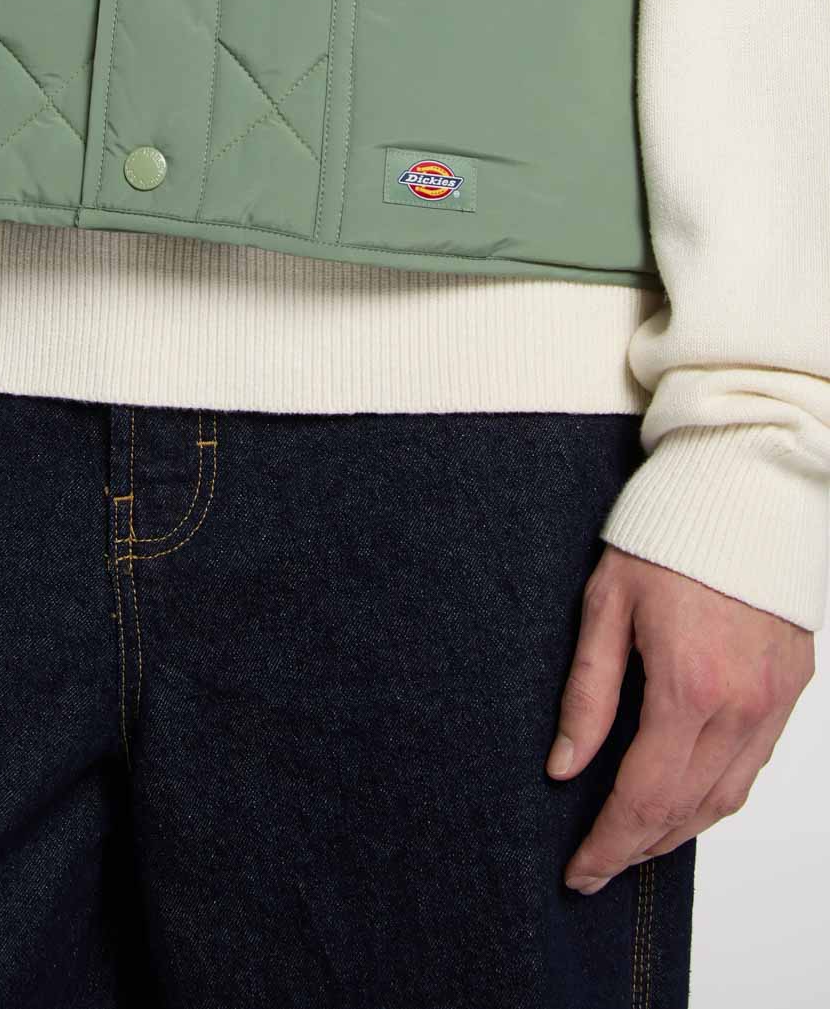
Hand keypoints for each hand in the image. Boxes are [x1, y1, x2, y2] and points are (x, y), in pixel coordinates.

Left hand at [548, 546, 814, 893]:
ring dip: (679, 830)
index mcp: (689, 686)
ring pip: (727, 797)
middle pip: (688, 810)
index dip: (609, 844)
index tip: (578, 871)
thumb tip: (563, 767)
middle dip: (638, 848)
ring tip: (632, 840)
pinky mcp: (794, 687)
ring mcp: (775, 700)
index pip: (645, 797)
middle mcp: (742, 705)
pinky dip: (716, 793)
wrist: (743, 486)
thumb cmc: (664, 533)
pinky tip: (682, 793)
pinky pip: (754, 764)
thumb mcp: (604, 603)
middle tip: (596, 865)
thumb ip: (587, 692)